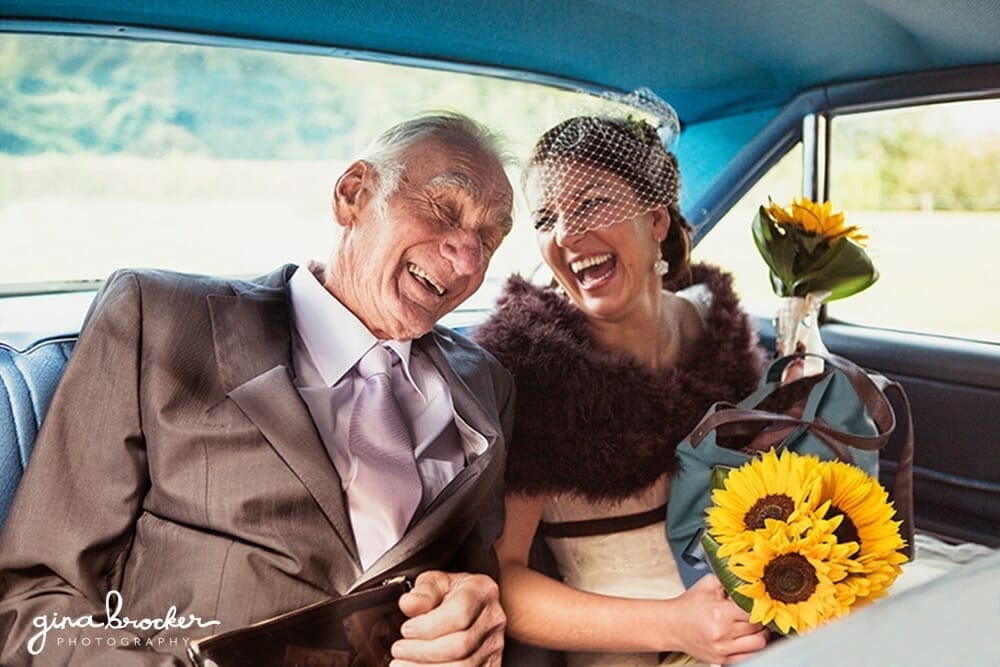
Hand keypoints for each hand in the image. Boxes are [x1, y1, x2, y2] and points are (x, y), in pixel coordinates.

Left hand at [390, 570, 504, 665]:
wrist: (471, 607)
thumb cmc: (452, 593)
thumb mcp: (435, 582)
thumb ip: (422, 592)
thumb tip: (409, 603)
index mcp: (481, 592)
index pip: (458, 615)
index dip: (428, 626)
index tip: (407, 629)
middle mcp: (492, 620)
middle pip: (460, 646)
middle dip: (423, 651)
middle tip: (400, 649)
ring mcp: (492, 647)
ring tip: (402, 664)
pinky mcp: (489, 665)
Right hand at [672, 574, 768, 664]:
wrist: (671, 625)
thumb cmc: (689, 605)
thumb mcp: (707, 584)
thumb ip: (729, 579)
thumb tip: (750, 580)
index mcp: (719, 613)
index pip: (754, 611)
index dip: (758, 605)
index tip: (757, 602)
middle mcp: (722, 634)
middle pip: (759, 628)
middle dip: (759, 619)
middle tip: (754, 613)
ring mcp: (723, 650)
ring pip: (759, 644)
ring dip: (760, 634)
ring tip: (753, 626)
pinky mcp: (722, 660)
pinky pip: (750, 656)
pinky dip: (753, 647)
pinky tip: (747, 638)